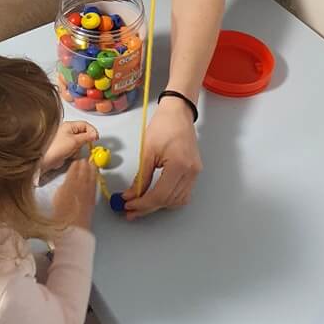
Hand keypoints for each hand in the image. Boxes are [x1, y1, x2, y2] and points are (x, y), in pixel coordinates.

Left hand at [41, 121, 98, 173]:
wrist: (44, 159)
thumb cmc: (55, 148)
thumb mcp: (74, 141)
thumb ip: (86, 137)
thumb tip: (94, 135)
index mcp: (69, 125)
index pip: (85, 125)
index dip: (92, 131)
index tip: (96, 138)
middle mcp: (67, 131)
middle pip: (83, 134)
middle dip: (84, 141)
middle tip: (81, 146)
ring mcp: (66, 139)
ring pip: (79, 143)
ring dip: (78, 148)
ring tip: (72, 151)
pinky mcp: (64, 148)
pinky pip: (74, 149)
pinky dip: (74, 153)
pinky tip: (68, 155)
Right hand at [53, 158, 97, 230]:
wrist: (73, 227)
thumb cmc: (62, 214)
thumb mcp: (57, 197)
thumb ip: (63, 186)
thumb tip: (67, 182)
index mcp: (70, 182)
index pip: (74, 169)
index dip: (75, 164)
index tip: (76, 161)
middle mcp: (81, 184)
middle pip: (84, 170)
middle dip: (84, 164)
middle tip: (84, 160)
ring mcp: (89, 190)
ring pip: (92, 175)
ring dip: (91, 168)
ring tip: (92, 164)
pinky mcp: (93, 197)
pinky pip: (95, 183)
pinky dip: (95, 177)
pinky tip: (95, 176)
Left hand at [122, 102, 201, 218]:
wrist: (178, 113)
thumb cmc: (163, 125)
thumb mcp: (147, 151)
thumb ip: (141, 177)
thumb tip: (131, 195)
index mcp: (179, 165)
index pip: (160, 195)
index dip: (142, 204)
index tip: (128, 206)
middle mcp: (191, 172)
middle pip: (168, 201)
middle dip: (148, 207)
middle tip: (130, 210)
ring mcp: (195, 173)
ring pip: (177, 201)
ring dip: (158, 205)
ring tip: (140, 204)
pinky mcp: (194, 172)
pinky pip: (182, 193)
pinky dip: (168, 198)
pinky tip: (155, 196)